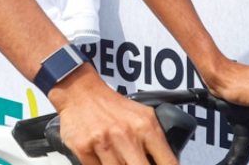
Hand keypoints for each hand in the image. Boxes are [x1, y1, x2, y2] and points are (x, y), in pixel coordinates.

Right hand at [51, 70, 178, 164]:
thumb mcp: (143, 117)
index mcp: (146, 127)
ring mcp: (104, 143)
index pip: (168, 162)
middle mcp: (126, 135)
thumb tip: (167, 162)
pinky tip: (102, 157)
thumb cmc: (113, 106)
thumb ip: (156, 140)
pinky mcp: (84, 149)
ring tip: (119, 157)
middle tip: (135, 161)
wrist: (81, 91)